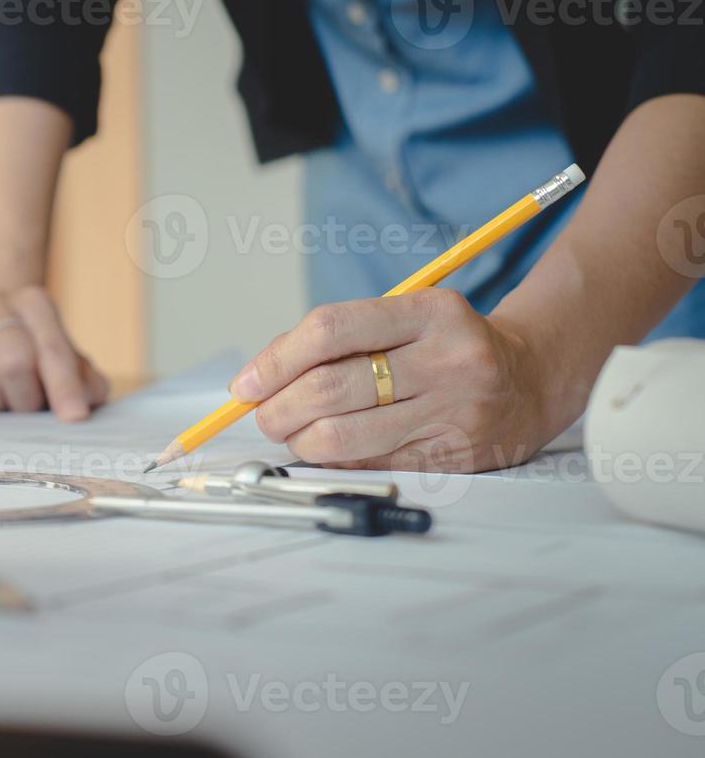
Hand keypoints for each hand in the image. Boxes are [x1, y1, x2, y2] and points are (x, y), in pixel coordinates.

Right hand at [0, 286, 109, 420]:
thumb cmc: (33, 347)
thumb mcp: (66, 355)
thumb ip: (84, 380)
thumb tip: (84, 407)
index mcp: (33, 303)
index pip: (52, 349)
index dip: (64, 386)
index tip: (74, 417)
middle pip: (12, 362)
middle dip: (26, 399)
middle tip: (30, 411)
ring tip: (4, 402)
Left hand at [231, 289, 559, 471]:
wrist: (529, 381)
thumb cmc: (442, 345)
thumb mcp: (402, 318)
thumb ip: (335, 338)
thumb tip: (258, 377)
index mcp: (430, 311)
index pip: (330, 329)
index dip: (276, 360)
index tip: (245, 383)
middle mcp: (447, 360)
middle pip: (329, 389)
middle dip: (277, 408)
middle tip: (261, 415)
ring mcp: (452, 412)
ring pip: (342, 438)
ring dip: (298, 440)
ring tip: (290, 432)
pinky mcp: (450, 456)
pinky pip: (367, 463)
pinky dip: (331, 459)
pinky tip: (324, 447)